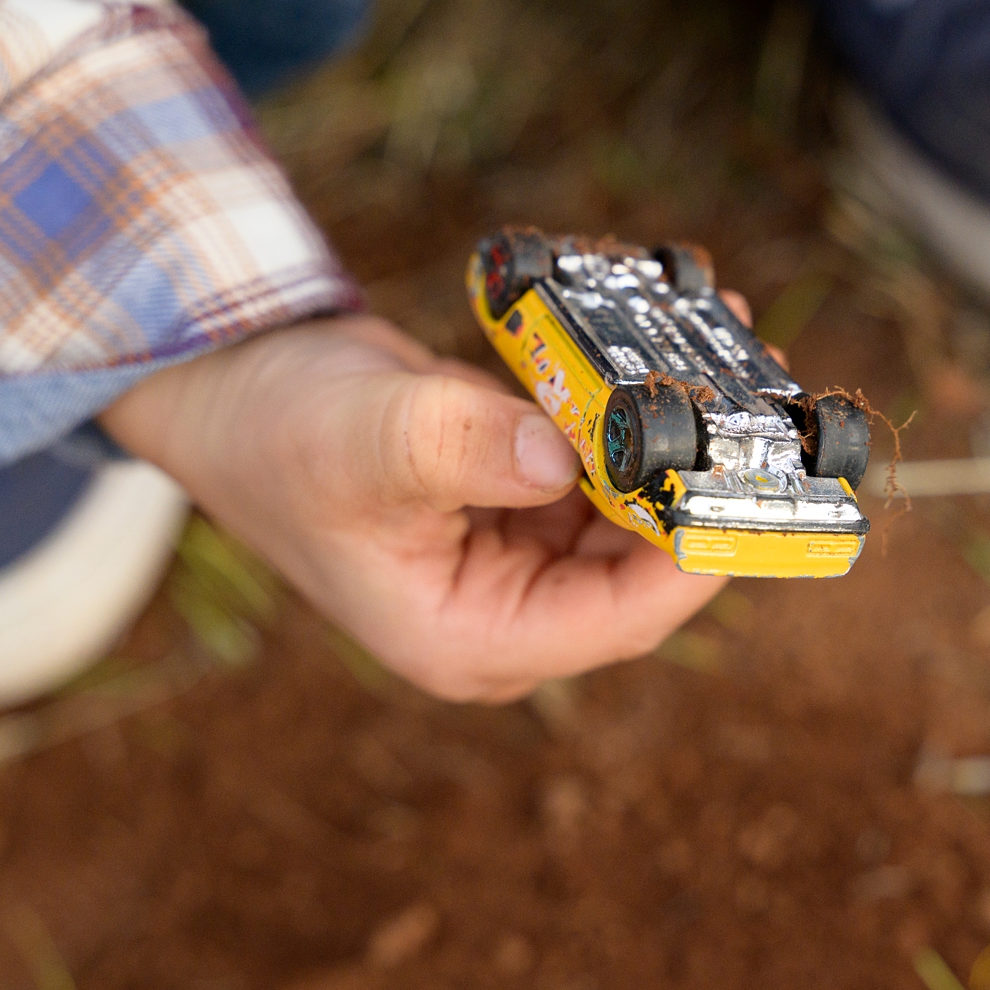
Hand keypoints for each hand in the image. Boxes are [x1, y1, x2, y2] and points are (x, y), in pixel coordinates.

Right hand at [101, 300, 761, 702]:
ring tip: (732, 359)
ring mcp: (524, 556)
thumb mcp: (363, 438)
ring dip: (680, 441)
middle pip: (646, 567)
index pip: (617, 621)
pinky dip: (639, 414)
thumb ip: (460, 448)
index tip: (743, 483)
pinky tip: (675, 351)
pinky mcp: (530, 499)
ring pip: (638, 509)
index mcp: (470, 638)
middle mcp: (510, 611)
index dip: (694, 558)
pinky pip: (609, 465)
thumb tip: (561, 454)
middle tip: (756, 404)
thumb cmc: (275, 433)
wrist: (233, 389)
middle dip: (701, 486)